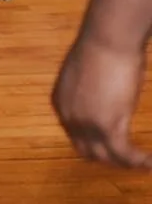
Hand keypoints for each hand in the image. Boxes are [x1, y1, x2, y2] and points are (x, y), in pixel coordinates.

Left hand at [53, 35, 151, 167]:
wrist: (107, 39)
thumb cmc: (102, 46)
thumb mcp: (86, 71)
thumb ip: (88, 88)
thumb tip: (101, 90)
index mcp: (61, 102)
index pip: (74, 133)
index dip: (93, 142)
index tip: (109, 144)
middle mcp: (69, 117)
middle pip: (86, 150)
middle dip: (106, 157)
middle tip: (125, 159)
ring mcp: (87, 124)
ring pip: (106, 157)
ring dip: (124, 163)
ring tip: (142, 164)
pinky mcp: (108, 126)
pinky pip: (124, 154)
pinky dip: (138, 161)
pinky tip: (150, 162)